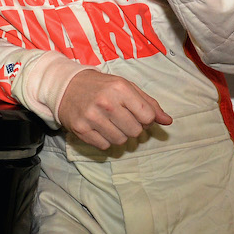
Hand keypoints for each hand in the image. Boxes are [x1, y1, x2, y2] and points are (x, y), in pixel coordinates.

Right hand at [56, 68, 172, 148]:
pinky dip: (104, 140)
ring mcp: (92, 117)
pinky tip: (98, 128)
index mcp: (120, 88)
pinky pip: (104, 146)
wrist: (66, 86)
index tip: (137, 114)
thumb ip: (148, 103)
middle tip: (121, 118)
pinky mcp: (81, 129)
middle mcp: (106, 102)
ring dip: (119, 135)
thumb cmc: (100, 86)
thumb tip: (167, 121)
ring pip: (121, 141)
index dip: (146, 118)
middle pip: (136, 131)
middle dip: (132, 127)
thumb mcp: (125, 87)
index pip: (148, 116)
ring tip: (109, 123)